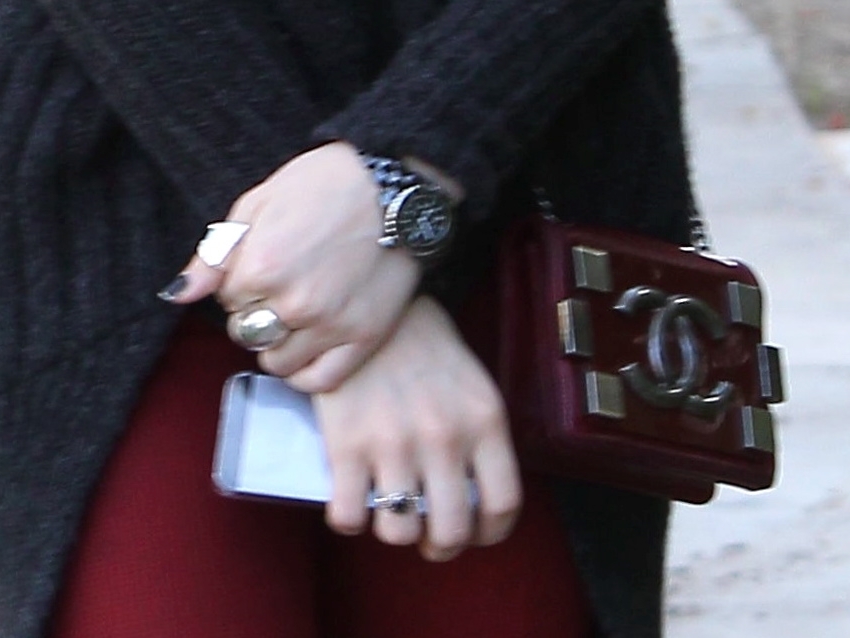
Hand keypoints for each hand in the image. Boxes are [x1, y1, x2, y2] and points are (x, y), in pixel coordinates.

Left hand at [161, 143, 420, 390]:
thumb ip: (215, 255)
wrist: (395, 187)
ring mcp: (330, 325)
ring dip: (279, 341)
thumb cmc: (325, 184)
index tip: (264, 261)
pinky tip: (310, 343)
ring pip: (277, 361)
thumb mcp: (259, 201)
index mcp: (262, 266)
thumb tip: (176, 296)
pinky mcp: (364, 338)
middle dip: (256, 311)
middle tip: (282, 283)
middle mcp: (293, 303)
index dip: (242, 280)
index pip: (227, 299)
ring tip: (297, 310)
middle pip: (247, 332)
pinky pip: (318, 381)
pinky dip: (306, 370)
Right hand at [315, 295, 521, 560]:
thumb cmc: (422, 343)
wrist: (368, 304)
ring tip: (388, 510)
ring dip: (394, 529)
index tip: (474, 532)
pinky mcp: (346, 444)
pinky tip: (351, 500)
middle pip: (451, 531)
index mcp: (484, 421)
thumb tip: (471, 496)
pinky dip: (349, 519)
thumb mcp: (470, 383)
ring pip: (399, 530)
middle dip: (440, 545)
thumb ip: (478, 436)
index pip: (502, 506)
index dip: (489, 533)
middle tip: (427, 534)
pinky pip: (349, 516)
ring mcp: (393, 444)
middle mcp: (444, 438)